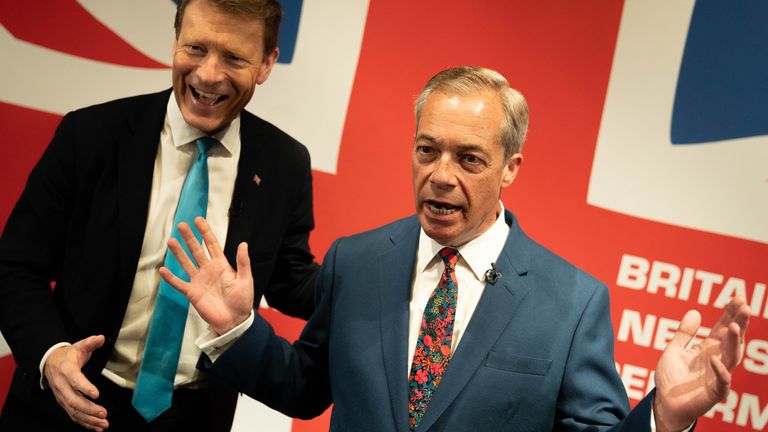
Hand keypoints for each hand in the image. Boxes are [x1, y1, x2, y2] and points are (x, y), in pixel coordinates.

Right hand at [43, 335, 107, 430]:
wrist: (50, 362)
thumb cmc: (68, 355)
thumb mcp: (79, 346)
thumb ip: (90, 343)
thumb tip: (101, 338)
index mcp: (66, 370)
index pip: (75, 380)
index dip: (85, 387)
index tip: (96, 394)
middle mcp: (62, 386)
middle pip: (73, 400)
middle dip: (89, 408)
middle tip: (104, 413)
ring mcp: (61, 396)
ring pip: (73, 411)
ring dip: (89, 419)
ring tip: (104, 424)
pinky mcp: (63, 403)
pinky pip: (73, 415)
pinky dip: (84, 423)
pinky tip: (96, 427)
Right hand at [159, 216, 253, 334]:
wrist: (235, 320)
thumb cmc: (242, 300)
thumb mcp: (245, 279)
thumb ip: (242, 262)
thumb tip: (243, 244)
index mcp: (222, 265)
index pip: (211, 244)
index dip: (205, 232)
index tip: (198, 219)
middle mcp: (208, 270)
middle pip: (196, 250)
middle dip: (189, 238)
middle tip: (181, 225)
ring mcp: (199, 281)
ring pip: (186, 263)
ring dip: (178, 253)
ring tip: (171, 241)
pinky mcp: (192, 293)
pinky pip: (179, 284)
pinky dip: (171, 278)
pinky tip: (162, 270)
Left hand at [652, 296, 749, 431]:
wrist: (665, 403)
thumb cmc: (671, 378)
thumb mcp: (673, 350)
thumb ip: (683, 333)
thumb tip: (694, 312)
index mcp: (708, 349)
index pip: (723, 328)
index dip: (730, 313)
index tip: (738, 297)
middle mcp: (717, 360)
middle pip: (732, 339)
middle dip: (739, 323)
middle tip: (745, 306)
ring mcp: (717, 376)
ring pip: (731, 357)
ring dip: (733, 342)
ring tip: (733, 326)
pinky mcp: (714, 392)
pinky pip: (721, 382)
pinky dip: (719, 371)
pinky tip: (715, 360)